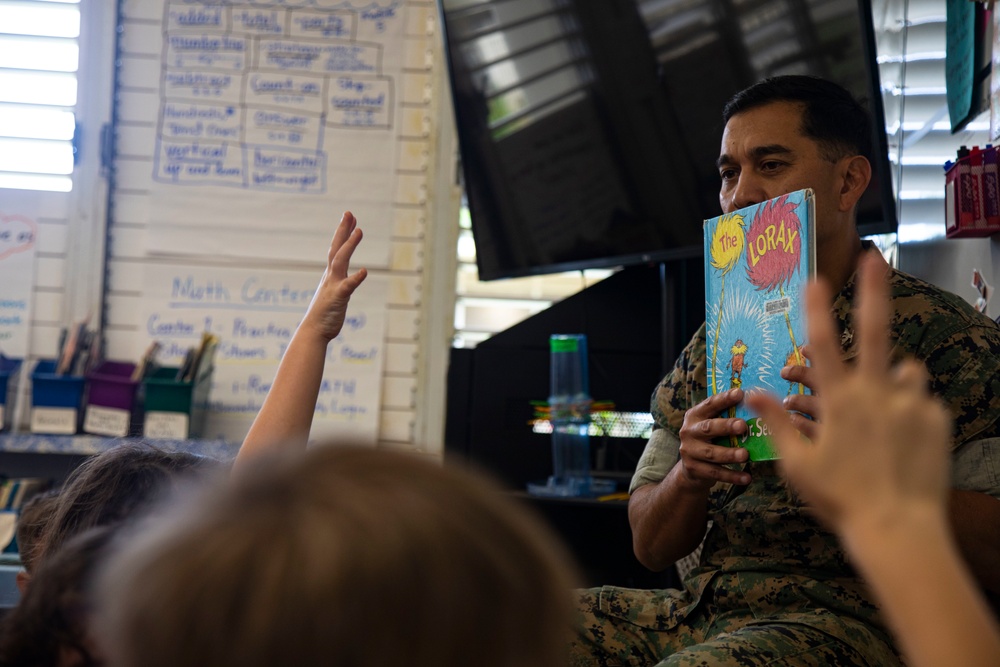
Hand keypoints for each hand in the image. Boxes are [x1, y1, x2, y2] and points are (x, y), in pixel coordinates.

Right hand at [300, 211, 367, 341]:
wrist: (314, 331)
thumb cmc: (324, 314)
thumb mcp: (334, 295)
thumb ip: (340, 284)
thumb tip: (347, 280)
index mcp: (331, 275)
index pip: (337, 249)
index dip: (343, 233)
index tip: (349, 217)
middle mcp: (331, 276)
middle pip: (336, 248)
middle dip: (343, 230)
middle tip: (349, 213)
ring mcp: (333, 285)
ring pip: (340, 261)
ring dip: (349, 245)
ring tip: (359, 231)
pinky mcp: (338, 298)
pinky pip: (348, 286)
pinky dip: (356, 278)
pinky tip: (365, 271)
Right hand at [676, 388, 750, 489]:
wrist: (691, 469)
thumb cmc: (710, 441)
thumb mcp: (713, 426)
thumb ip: (726, 417)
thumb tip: (758, 402)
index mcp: (695, 416)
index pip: (709, 404)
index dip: (724, 399)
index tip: (740, 394)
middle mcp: (689, 431)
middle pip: (708, 428)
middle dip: (726, 426)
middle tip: (743, 426)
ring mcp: (689, 451)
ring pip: (711, 453)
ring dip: (729, 454)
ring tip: (746, 455)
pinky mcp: (693, 469)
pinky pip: (715, 473)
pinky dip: (732, 476)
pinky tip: (746, 478)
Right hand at [747, 253, 950, 532]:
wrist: (898, 529)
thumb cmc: (840, 499)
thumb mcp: (797, 463)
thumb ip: (775, 421)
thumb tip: (751, 394)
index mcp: (840, 401)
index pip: (824, 343)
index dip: (817, 308)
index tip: (816, 278)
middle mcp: (877, 393)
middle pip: (876, 330)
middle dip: (873, 290)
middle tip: (876, 257)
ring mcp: (911, 404)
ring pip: (905, 372)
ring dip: (895, 379)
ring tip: (886, 414)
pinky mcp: (936, 418)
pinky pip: (922, 401)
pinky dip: (912, 410)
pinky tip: (902, 442)